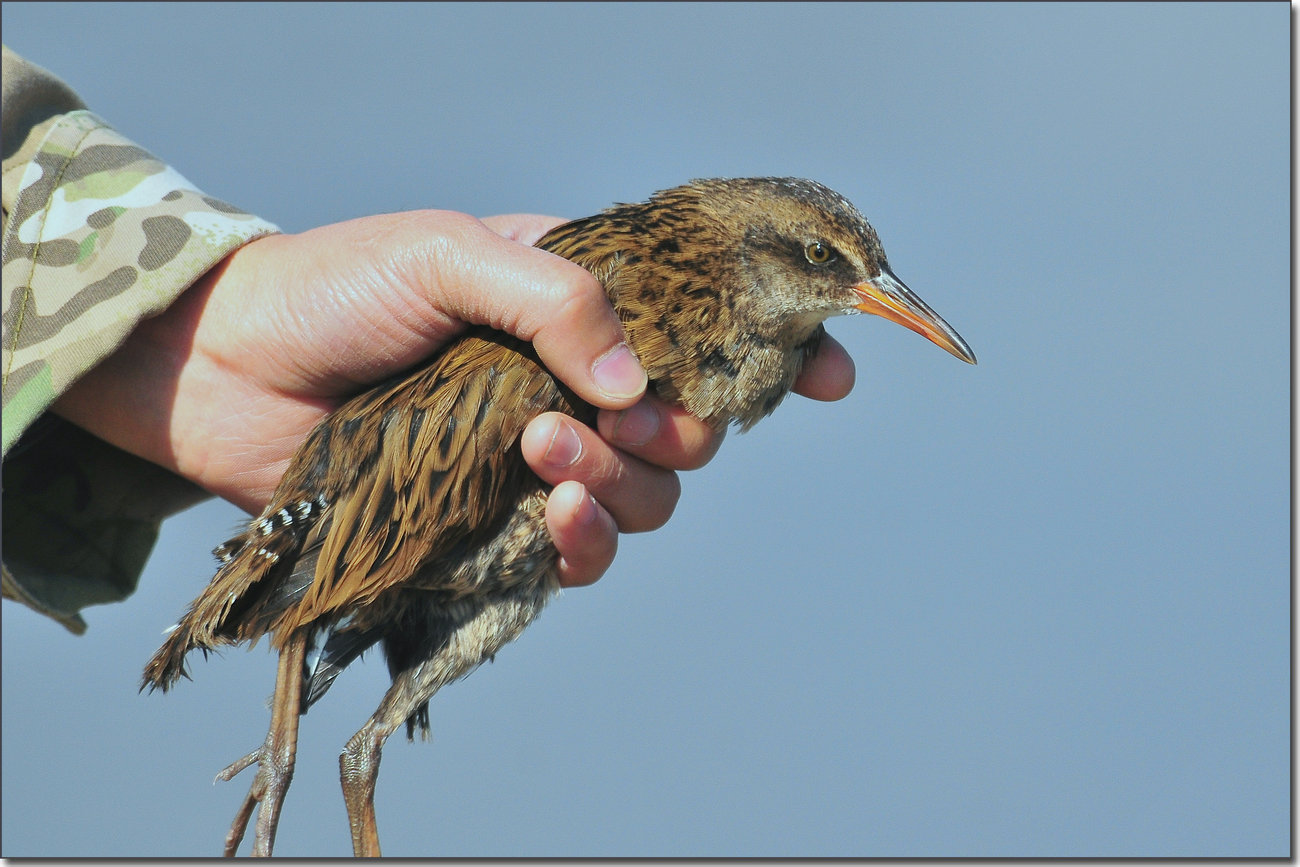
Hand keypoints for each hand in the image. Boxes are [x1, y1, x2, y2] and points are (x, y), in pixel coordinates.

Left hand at [53, 210, 854, 586]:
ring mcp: (540, 459)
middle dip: (685, 432)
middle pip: (693, 430)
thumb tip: (635, 385)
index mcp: (583, 306)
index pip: (705, 330)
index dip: (776, 353)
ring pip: (648, 498)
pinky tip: (555, 517)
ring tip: (544, 450)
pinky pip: (580, 555)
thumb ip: (556, 299)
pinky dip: (586, 544)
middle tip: (625, 419)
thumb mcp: (452, 252)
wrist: (229, 368)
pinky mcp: (496, 525)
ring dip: (620, 484)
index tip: (830, 375)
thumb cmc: (338, 287)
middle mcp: (577, 385)